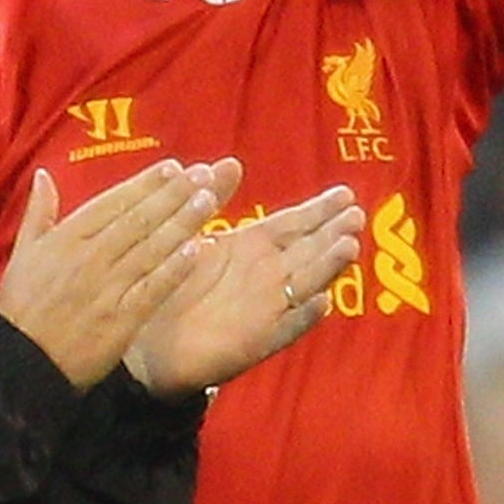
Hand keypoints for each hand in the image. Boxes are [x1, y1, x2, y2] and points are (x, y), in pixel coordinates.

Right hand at [0, 158, 242, 389]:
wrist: (21, 365)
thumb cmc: (21, 308)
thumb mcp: (23, 253)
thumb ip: (39, 211)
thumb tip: (44, 174)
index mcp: (66, 238)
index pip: (114, 202)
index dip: (146, 184)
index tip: (173, 167)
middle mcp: (88, 258)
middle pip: (139, 219)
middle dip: (173, 194)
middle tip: (203, 174)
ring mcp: (106, 288)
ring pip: (151, 248)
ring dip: (182, 222)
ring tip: (209, 201)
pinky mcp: (120, 319)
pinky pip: (153, 289)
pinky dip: (175, 268)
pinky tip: (199, 250)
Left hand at [124, 186, 364, 398]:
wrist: (149, 340)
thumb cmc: (172, 282)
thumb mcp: (192, 232)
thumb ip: (213, 198)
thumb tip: (231, 162)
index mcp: (251, 247)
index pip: (293, 223)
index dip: (319, 209)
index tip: (344, 193)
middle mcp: (265, 275)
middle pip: (308, 250)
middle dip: (332, 232)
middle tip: (355, 215)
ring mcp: (265, 308)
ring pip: (306, 283)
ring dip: (327, 267)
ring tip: (347, 246)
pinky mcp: (257, 341)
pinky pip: (286, 328)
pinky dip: (303, 316)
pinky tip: (320, 302)